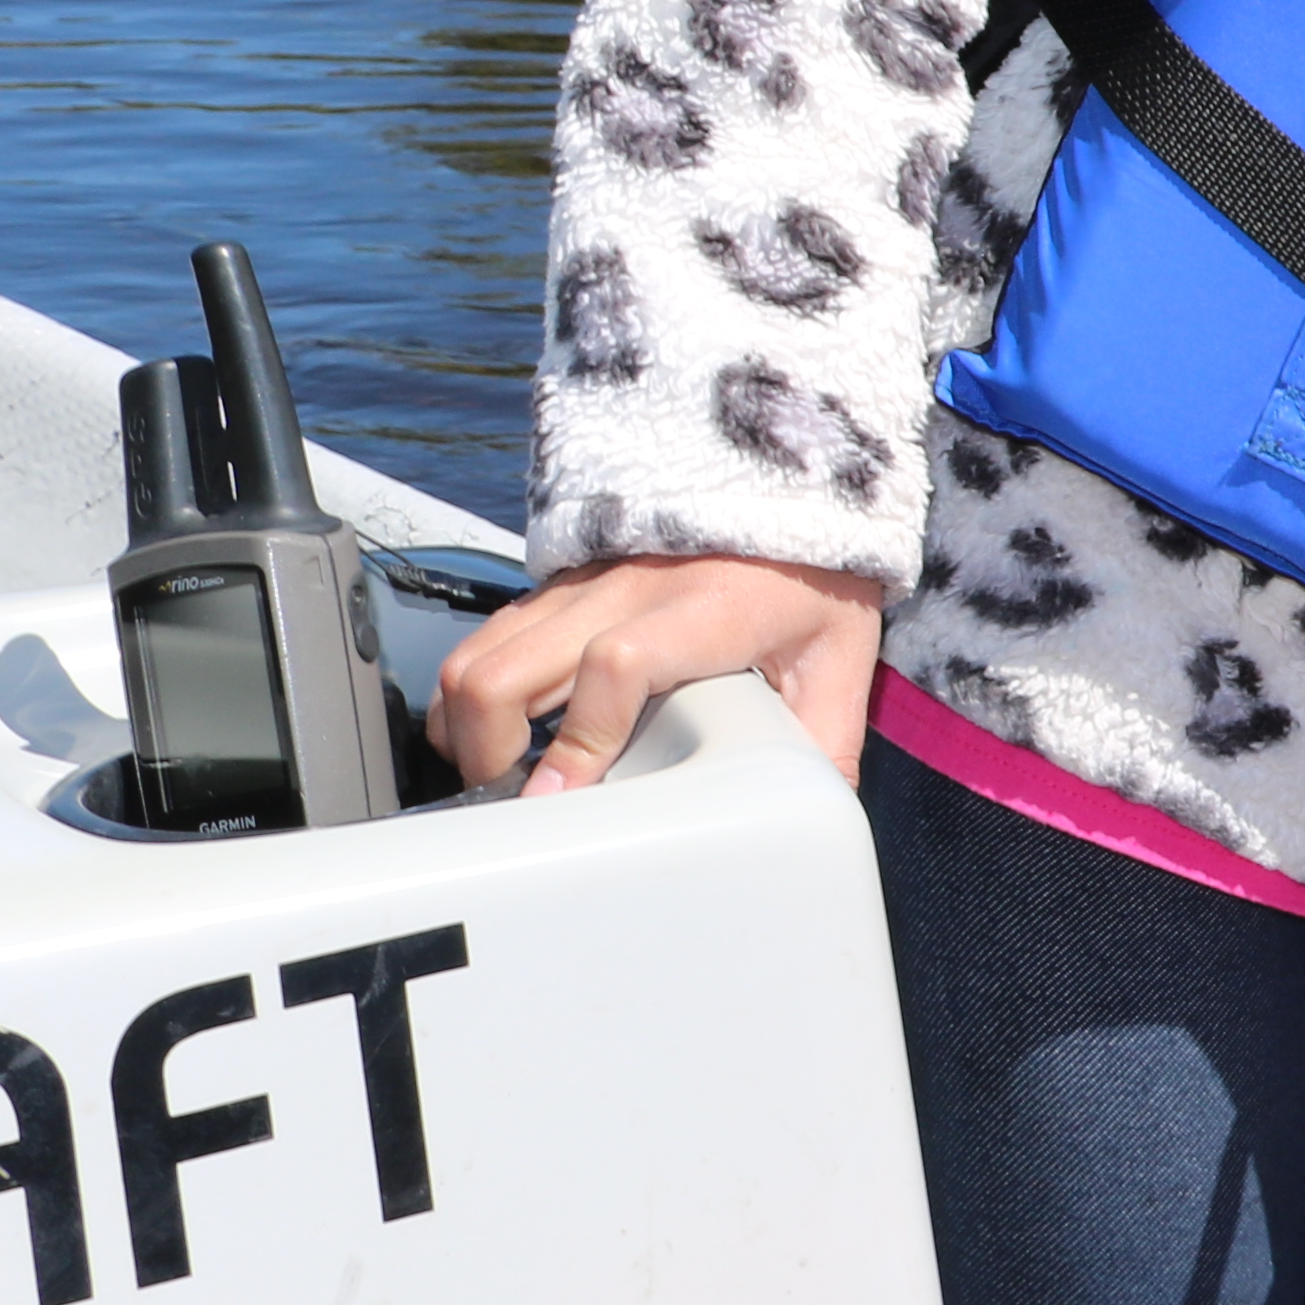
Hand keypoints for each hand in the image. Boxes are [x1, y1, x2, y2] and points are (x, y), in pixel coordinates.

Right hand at [433, 553, 890, 794]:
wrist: (791, 487)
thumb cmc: (814, 579)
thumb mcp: (838, 660)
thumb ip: (824, 742)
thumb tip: (805, 816)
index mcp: (704, 609)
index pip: (614, 667)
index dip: (578, 743)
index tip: (558, 800)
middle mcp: (626, 590)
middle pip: (504, 672)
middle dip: (488, 753)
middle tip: (516, 802)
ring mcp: (582, 582)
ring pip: (476, 656)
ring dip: (467, 725)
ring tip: (502, 773)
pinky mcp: (558, 582)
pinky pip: (487, 638)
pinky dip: (474, 691)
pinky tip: (506, 732)